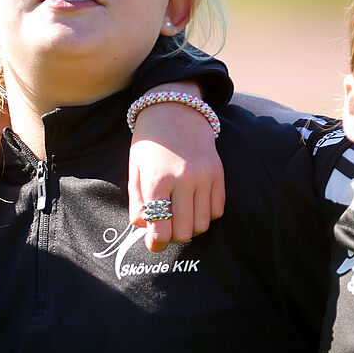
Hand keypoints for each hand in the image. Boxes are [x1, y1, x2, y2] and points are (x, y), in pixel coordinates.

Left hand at [129, 92, 224, 251]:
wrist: (174, 109)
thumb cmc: (149, 142)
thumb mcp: (134, 169)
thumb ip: (137, 202)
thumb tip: (145, 227)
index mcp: (157, 180)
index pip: (161, 227)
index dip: (156, 243)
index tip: (154, 244)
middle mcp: (183, 180)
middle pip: (183, 231)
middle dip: (173, 236)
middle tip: (166, 228)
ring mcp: (204, 177)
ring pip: (202, 224)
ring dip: (190, 227)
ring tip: (180, 216)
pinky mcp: (218, 174)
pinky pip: (217, 210)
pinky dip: (206, 215)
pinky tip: (194, 205)